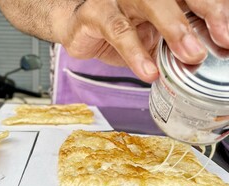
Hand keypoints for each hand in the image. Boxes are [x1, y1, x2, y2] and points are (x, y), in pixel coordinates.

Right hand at [57, 0, 228, 82]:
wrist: (77, 28)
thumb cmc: (118, 30)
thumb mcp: (150, 37)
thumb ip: (172, 44)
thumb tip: (200, 59)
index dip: (215, 10)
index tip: (228, 35)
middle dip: (206, 10)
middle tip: (223, 37)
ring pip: (149, 3)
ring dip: (173, 28)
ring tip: (191, 55)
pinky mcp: (95, 12)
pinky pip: (118, 32)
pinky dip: (135, 53)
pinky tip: (148, 72)